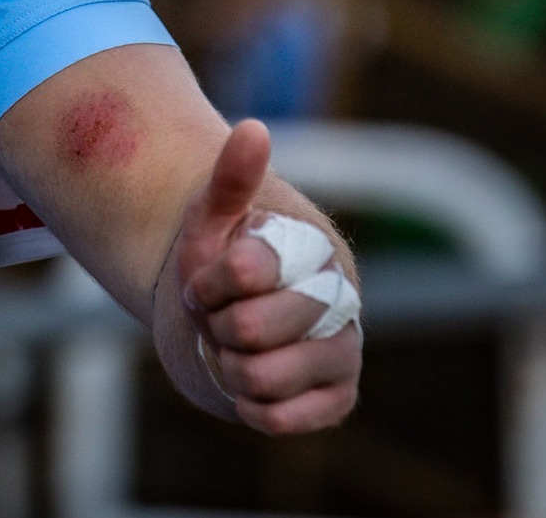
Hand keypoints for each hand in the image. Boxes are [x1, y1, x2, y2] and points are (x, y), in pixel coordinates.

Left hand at [173, 120, 360, 433]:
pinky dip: (249, 405)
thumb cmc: (219, 263)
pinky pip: (281, 418)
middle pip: (250, 330)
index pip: (245, 271)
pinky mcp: (337, 400)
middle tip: (218, 316)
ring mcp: (343, 354)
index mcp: (312, 252)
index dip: (207, 281)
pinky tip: (250, 382)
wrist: (226, 319)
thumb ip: (230, 178)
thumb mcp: (211, 219)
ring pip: (261, 377)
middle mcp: (340, 303)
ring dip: (228, 365)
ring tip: (235, 347)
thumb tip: (253, 128)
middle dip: (215, 325)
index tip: (202, 279)